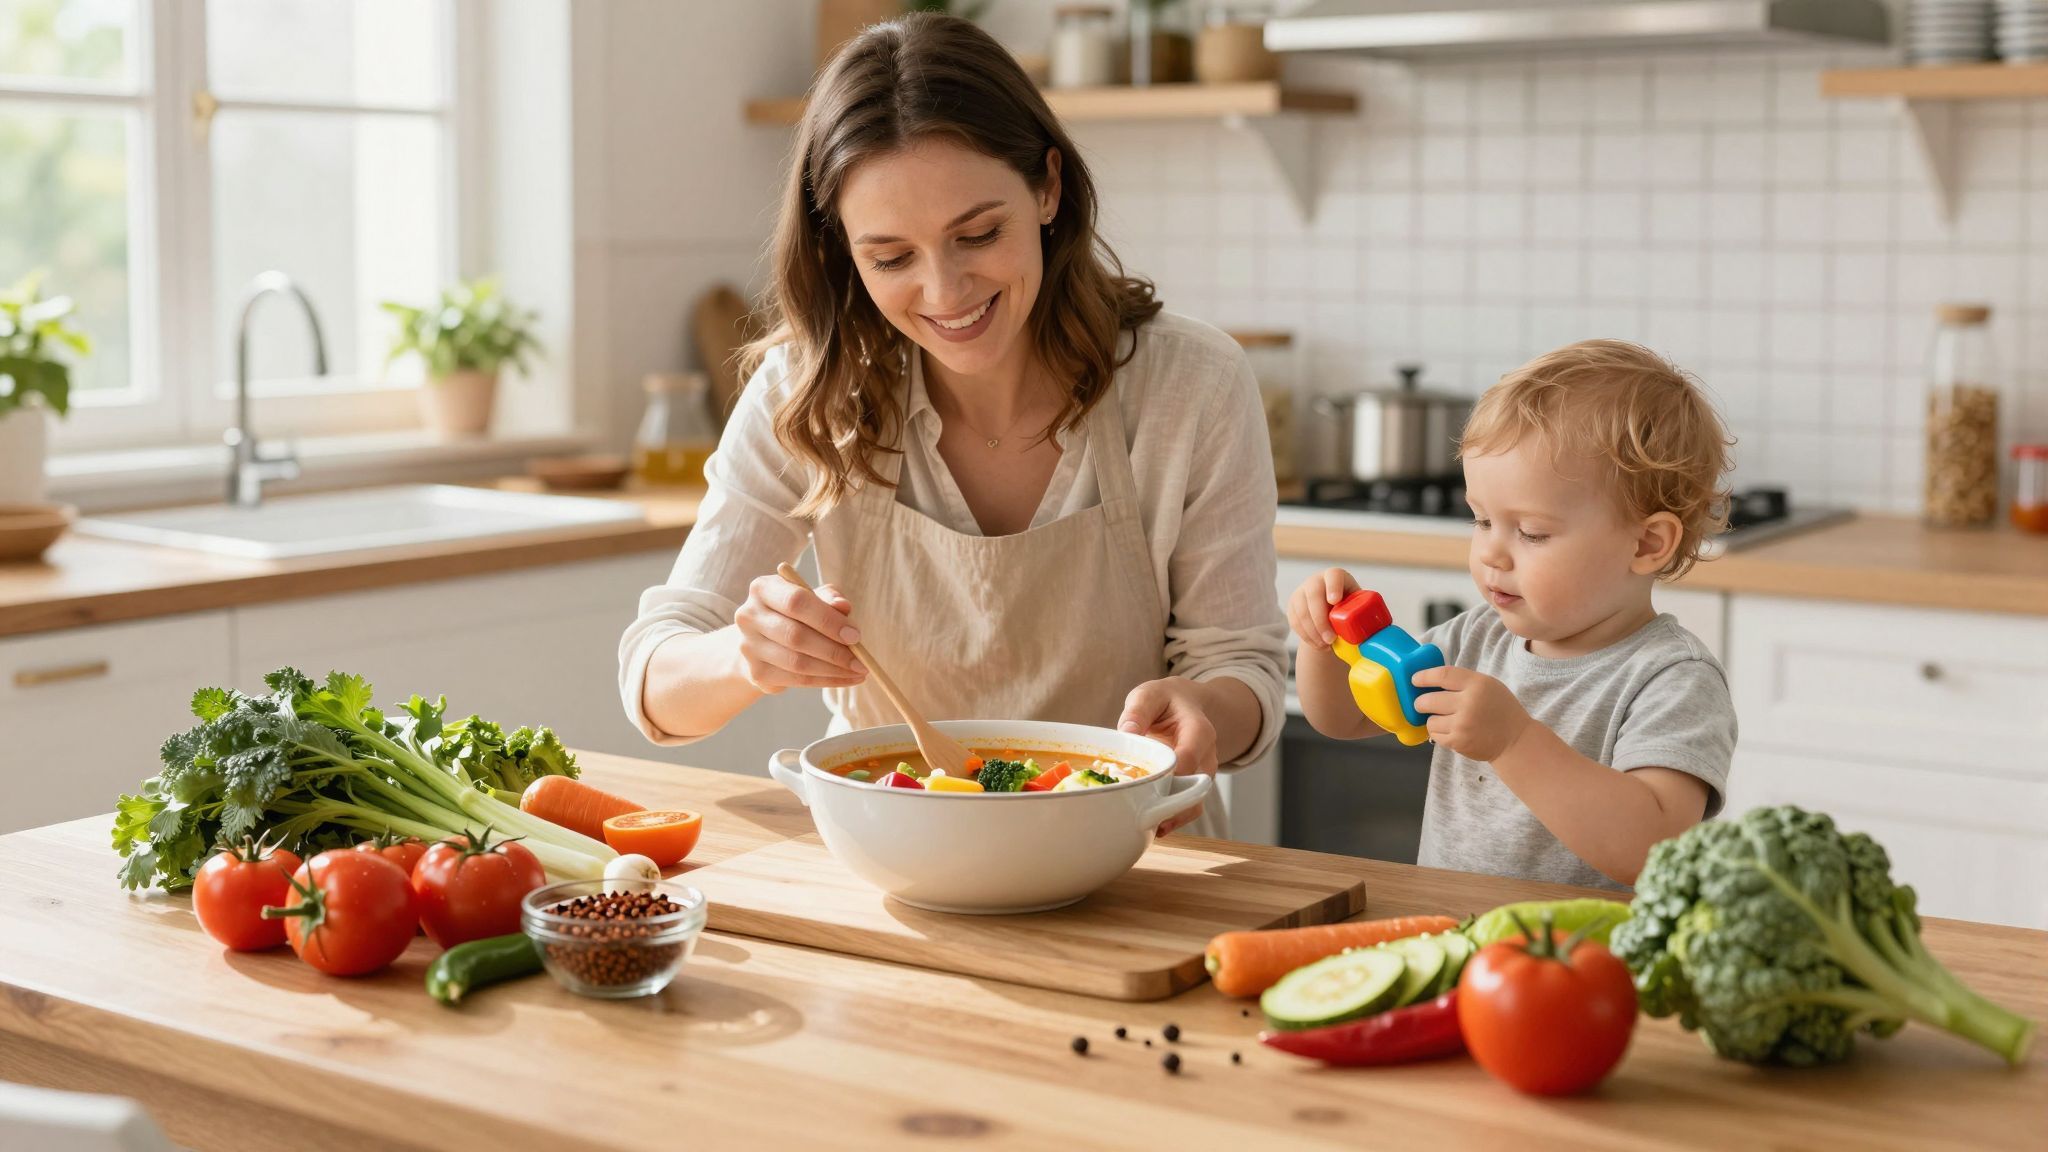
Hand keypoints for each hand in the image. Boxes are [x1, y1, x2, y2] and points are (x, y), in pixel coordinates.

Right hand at [732, 573, 867, 693]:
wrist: (764, 641)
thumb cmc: (796, 614)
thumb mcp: (813, 598)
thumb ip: (829, 598)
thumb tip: (843, 606)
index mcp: (763, 589)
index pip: (797, 602)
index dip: (828, 620)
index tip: (855, 635)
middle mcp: (749, 616)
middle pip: (796, 636)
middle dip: (834, 650)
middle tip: (861, 661)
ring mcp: (749, 646)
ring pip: (797, 662)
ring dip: (833, 670)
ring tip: (858, 671)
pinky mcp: (756, 672)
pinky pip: (796, 680)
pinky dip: (825, 681)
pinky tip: (844, 679)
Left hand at [1117, 678, 1217, 836]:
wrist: (1187, 705)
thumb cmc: (1166, 701)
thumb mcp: (1150, 695)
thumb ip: (1138, 710)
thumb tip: (1127, 733)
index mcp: (1199, 731)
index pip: (1188, 759)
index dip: (1166, 775)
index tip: (1141, 783)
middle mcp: (1208, 756)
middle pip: (1196, 788)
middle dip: (1171, 804)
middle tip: (1144, 815)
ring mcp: (1202, 774)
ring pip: (1195, 803)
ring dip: (1173, 817)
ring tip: (1149, 826)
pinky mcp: (1193, 786)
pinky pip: (1189, 807)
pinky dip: (1173, 819)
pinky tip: (1154, 828)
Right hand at [1286, 567, 1361, 648]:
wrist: (1331, 610)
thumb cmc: (1351, 607)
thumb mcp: (1359, 605)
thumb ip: (1367, 611)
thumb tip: (1382, 629)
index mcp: (1336, 576)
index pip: (1333, 576)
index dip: (1333, 587)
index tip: (1334, 601)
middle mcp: (1316, 581)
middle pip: (1313, 595)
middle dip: (1321, 620)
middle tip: (1331, 639)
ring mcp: (1301, 593)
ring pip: (1301, 611)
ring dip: (1313, 632)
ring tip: (1326, 646)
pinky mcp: (1292, 607)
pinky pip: (1295, 622)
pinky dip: (1307, 637)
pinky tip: (1318, 645)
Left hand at [1411, 666, 1533, 762]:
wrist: (1515, 740)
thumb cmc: (1499, 709)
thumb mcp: (1487, 685)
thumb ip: (1462, 681)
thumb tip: (1430, 680)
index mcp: (1477, 684)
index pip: (1442, 675)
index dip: (1424, 677)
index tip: (1414, 680)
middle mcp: (1468, 703)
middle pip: (1428, 699)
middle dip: (1420, 702)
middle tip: (1421, 703)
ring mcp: (1462, 724)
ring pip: (1430, 720)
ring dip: (1432, 719)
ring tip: (1443, 719)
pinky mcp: (1458, 742)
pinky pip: (1435, 734)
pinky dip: (1438, 732)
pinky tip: (1449, 729)